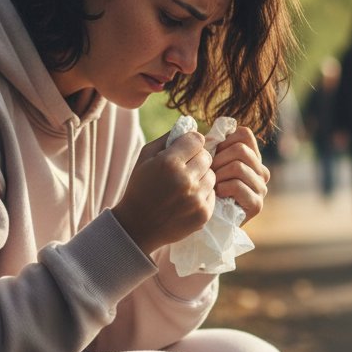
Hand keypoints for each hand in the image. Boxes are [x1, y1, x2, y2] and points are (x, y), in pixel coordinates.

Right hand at [112, 131, 215, 253]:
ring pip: (212, 175)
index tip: (185, 150)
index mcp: (169, 163)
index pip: (197, 140)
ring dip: (201, 177)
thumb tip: (191, 126)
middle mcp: (185, 180)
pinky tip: (187, 199)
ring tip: (185, 185)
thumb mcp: (146, 157)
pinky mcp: (203, 213)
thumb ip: (168, 138)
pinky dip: (203, 194)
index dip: (191, 143)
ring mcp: (196, 198)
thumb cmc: (140, 187)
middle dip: (197, 159)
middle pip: (207, 157)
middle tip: (185, 168)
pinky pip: (213, 193)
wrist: (138, 225)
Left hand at [211, 125, 269, 223]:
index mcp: (252, 157)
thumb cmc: (203, 188)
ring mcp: (261, 188)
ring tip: (211, 185)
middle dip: (218, 160)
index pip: (244, 134)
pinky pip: (237, 185)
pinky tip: (216, 195)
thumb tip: (213, 129)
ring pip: (238, 166)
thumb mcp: (208, 163)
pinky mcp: (257, 204)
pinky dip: (222, 188)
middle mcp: (261, 171)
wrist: (204, 221)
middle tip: (208, 173)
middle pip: (240, 149)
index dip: (223, 141)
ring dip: (218, 175)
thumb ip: (213, 145)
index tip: (212, 155)